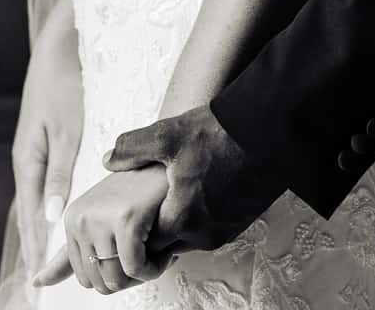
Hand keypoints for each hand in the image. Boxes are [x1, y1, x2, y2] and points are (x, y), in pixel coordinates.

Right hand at [14, 4, 83, 283]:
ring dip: (42, 227)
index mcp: (28, 161)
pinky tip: (57, 214)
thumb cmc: (66, 85)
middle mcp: (27, 159)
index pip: (31, 216)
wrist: (61, 45)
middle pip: (30, 212)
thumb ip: (60, 172)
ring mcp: (34, 149)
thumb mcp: (67, 129)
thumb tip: (52, 216)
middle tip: (41, 278)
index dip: (38, 247)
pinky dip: (47, 204)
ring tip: (49, 257)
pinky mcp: (45, 140)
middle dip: (36, 244)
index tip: (41, 277)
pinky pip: (44, 182)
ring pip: (37, 199)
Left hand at [32, 167, 170, 292]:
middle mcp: (81, 218)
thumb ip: (67, 257)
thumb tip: (36, 282)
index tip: (130, 255)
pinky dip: (154, 268)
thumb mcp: (99, 224)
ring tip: (155, 249)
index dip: (113, 276)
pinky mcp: (126, 219)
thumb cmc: (138, 196)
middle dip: (129, 278)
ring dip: (144, 274)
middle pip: (101, 284)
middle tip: (146, 252)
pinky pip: (137, 269)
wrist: (169, 169)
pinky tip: (164, 251)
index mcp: (72, 219)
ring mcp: (101, 217)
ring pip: (118, 280)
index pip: (85, 280)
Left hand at [103, 105, 282, 255]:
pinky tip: (203, 187)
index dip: (139, 227)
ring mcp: (226, 230)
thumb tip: (108, 159)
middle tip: (154, 197)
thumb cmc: (217, 133)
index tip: (137, 207)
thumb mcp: (167, 135)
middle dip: (160, 224)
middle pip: (170, 243)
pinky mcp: (242, 222)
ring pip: (192, 237)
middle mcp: (205, 233)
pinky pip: (213, 228)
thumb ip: (132, 148)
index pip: (148, 244)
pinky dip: (204, 214)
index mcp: (182, 218)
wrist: (267, 130)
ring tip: (179, 189)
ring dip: (182, 220)